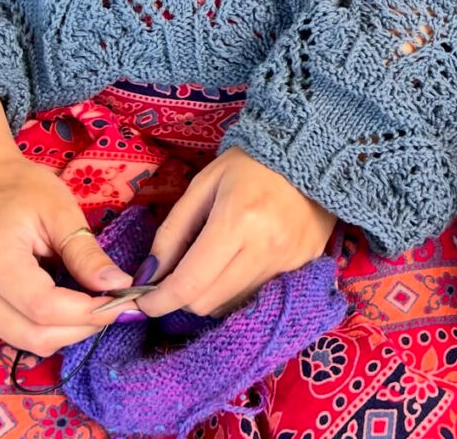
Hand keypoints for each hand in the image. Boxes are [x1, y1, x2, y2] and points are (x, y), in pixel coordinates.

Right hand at [0, 99, 135, 355]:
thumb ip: (86, 253)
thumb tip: (120, 286)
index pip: (44, 307)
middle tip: (119, 307)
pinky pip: (17, 332)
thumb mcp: (61, 213)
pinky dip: (50, 327)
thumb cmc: (26, 190)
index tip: (125, 302)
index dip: (89, 312)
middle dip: (82, 328)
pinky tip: (75, 307)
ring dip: (68, 332)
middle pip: (33, 334)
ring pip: (24, 340)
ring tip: (100, 306)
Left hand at [136, 147, 335, 318]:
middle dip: (184, 297)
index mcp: (237, 220)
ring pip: (233, 304)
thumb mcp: (203, 185)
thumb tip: (149, 276)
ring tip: (213, 266)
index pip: (190, 283)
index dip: (159, 300)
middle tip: (179, 277)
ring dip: (213, 293)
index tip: (144, 302)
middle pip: (208, 302)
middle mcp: (266, 247)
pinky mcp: (306, 263)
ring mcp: (290, 259)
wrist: (312, 151)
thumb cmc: (251, 163)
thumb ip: (172, 232)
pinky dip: (240, 288)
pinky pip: (260, 294)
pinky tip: (241, 263)